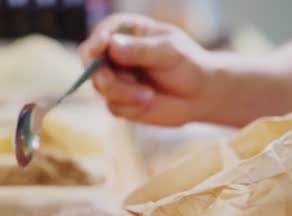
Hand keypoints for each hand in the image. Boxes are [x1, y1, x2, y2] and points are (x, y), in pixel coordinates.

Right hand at [80, 14, 217, 125]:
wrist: (200, 94)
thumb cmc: (188, 65)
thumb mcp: (169, 52)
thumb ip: (141, 50)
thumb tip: (111, 46)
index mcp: (125, 31)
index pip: (100, 35)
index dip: (96, 43)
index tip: (103, 47)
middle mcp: (114, 54)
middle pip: (92, 63)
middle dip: (108, 77)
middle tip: (132, 82)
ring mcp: (115, 78)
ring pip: (101, 87)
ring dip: (124, 94)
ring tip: (149, 95)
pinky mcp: (119, 101)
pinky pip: (113, 106)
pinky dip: (130, 107)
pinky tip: (148, 101)